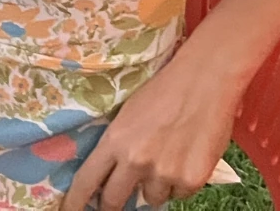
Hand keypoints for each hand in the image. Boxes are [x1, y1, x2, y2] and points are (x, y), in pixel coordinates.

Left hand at [60, 53, 240, 210]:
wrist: (204, 81)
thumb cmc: (163, 90)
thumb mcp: (128, 113)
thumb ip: (118, 144)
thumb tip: (111, 173)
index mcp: (115, 141)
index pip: (87, 181)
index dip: (75, 201)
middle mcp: (137, 161)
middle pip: (114, 200)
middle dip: (112, 204)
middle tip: (114, 201)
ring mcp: (165, 173)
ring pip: (152, 198)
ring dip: (154, 187)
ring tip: (165, 158)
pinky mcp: (191, 180)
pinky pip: (179, 195)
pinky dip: (179, 184)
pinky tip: (184, 158)